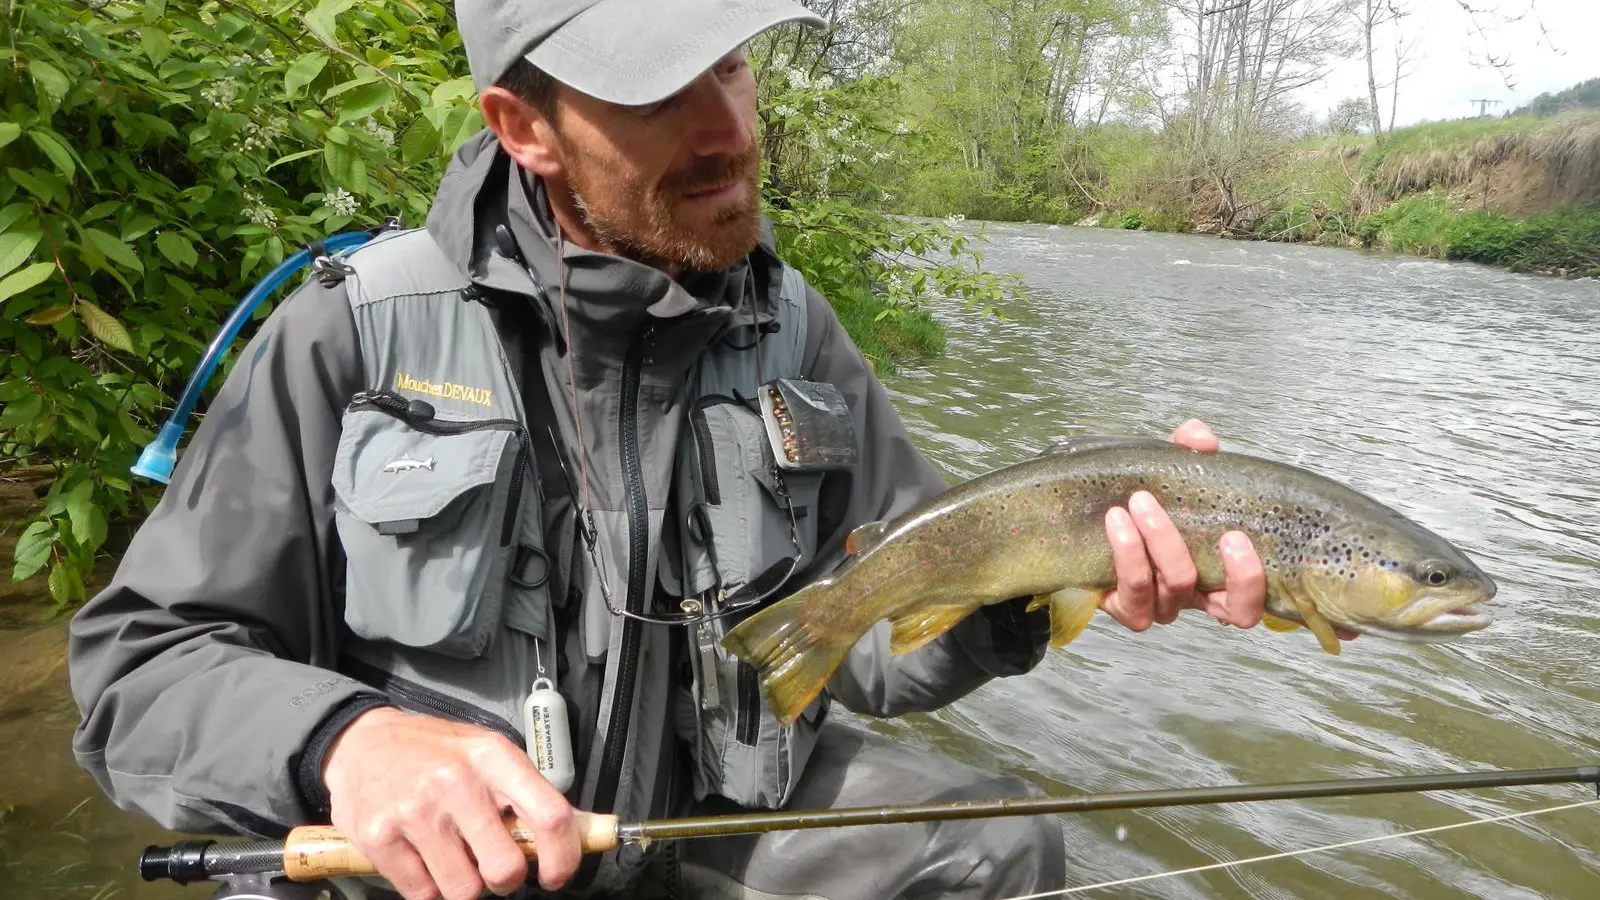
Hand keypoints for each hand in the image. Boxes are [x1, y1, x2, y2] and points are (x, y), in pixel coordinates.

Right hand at [322, 707, 580, 899]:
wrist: (359, 742)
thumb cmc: (430, 750)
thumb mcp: (486, 753)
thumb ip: (524, 791)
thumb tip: (573, 833)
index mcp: (494, 758)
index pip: (550, 815)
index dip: (562, 857)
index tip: (555, 874)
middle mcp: (457, 782)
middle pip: (504, 868)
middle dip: (504, 880)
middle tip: (492, 867)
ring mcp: (416, 811)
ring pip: (463, 890)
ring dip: (462, 884)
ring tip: (452, 856)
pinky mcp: (379, 836)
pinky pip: (421, 894)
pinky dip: (427, 887)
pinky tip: (422, 858)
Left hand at [1099, 419, 1265, 631]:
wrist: (1093, 518)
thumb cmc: (1149, 501)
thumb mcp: (1173, 471)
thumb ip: (1190, 450)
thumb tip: (1201, 439)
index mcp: (1220, 577)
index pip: (1249, 603)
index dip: (1250, 581)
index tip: (1236, 536)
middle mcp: (1196, 599)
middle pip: (1224, 607)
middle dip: (1221, 564)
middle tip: (1204, 521)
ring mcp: (1161, 607)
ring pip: (1173, 589)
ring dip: (1160, 543)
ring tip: (1138, 502)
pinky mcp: (1127, 607)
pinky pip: (1132, 592)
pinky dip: (1127, 554)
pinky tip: (1117, 520)